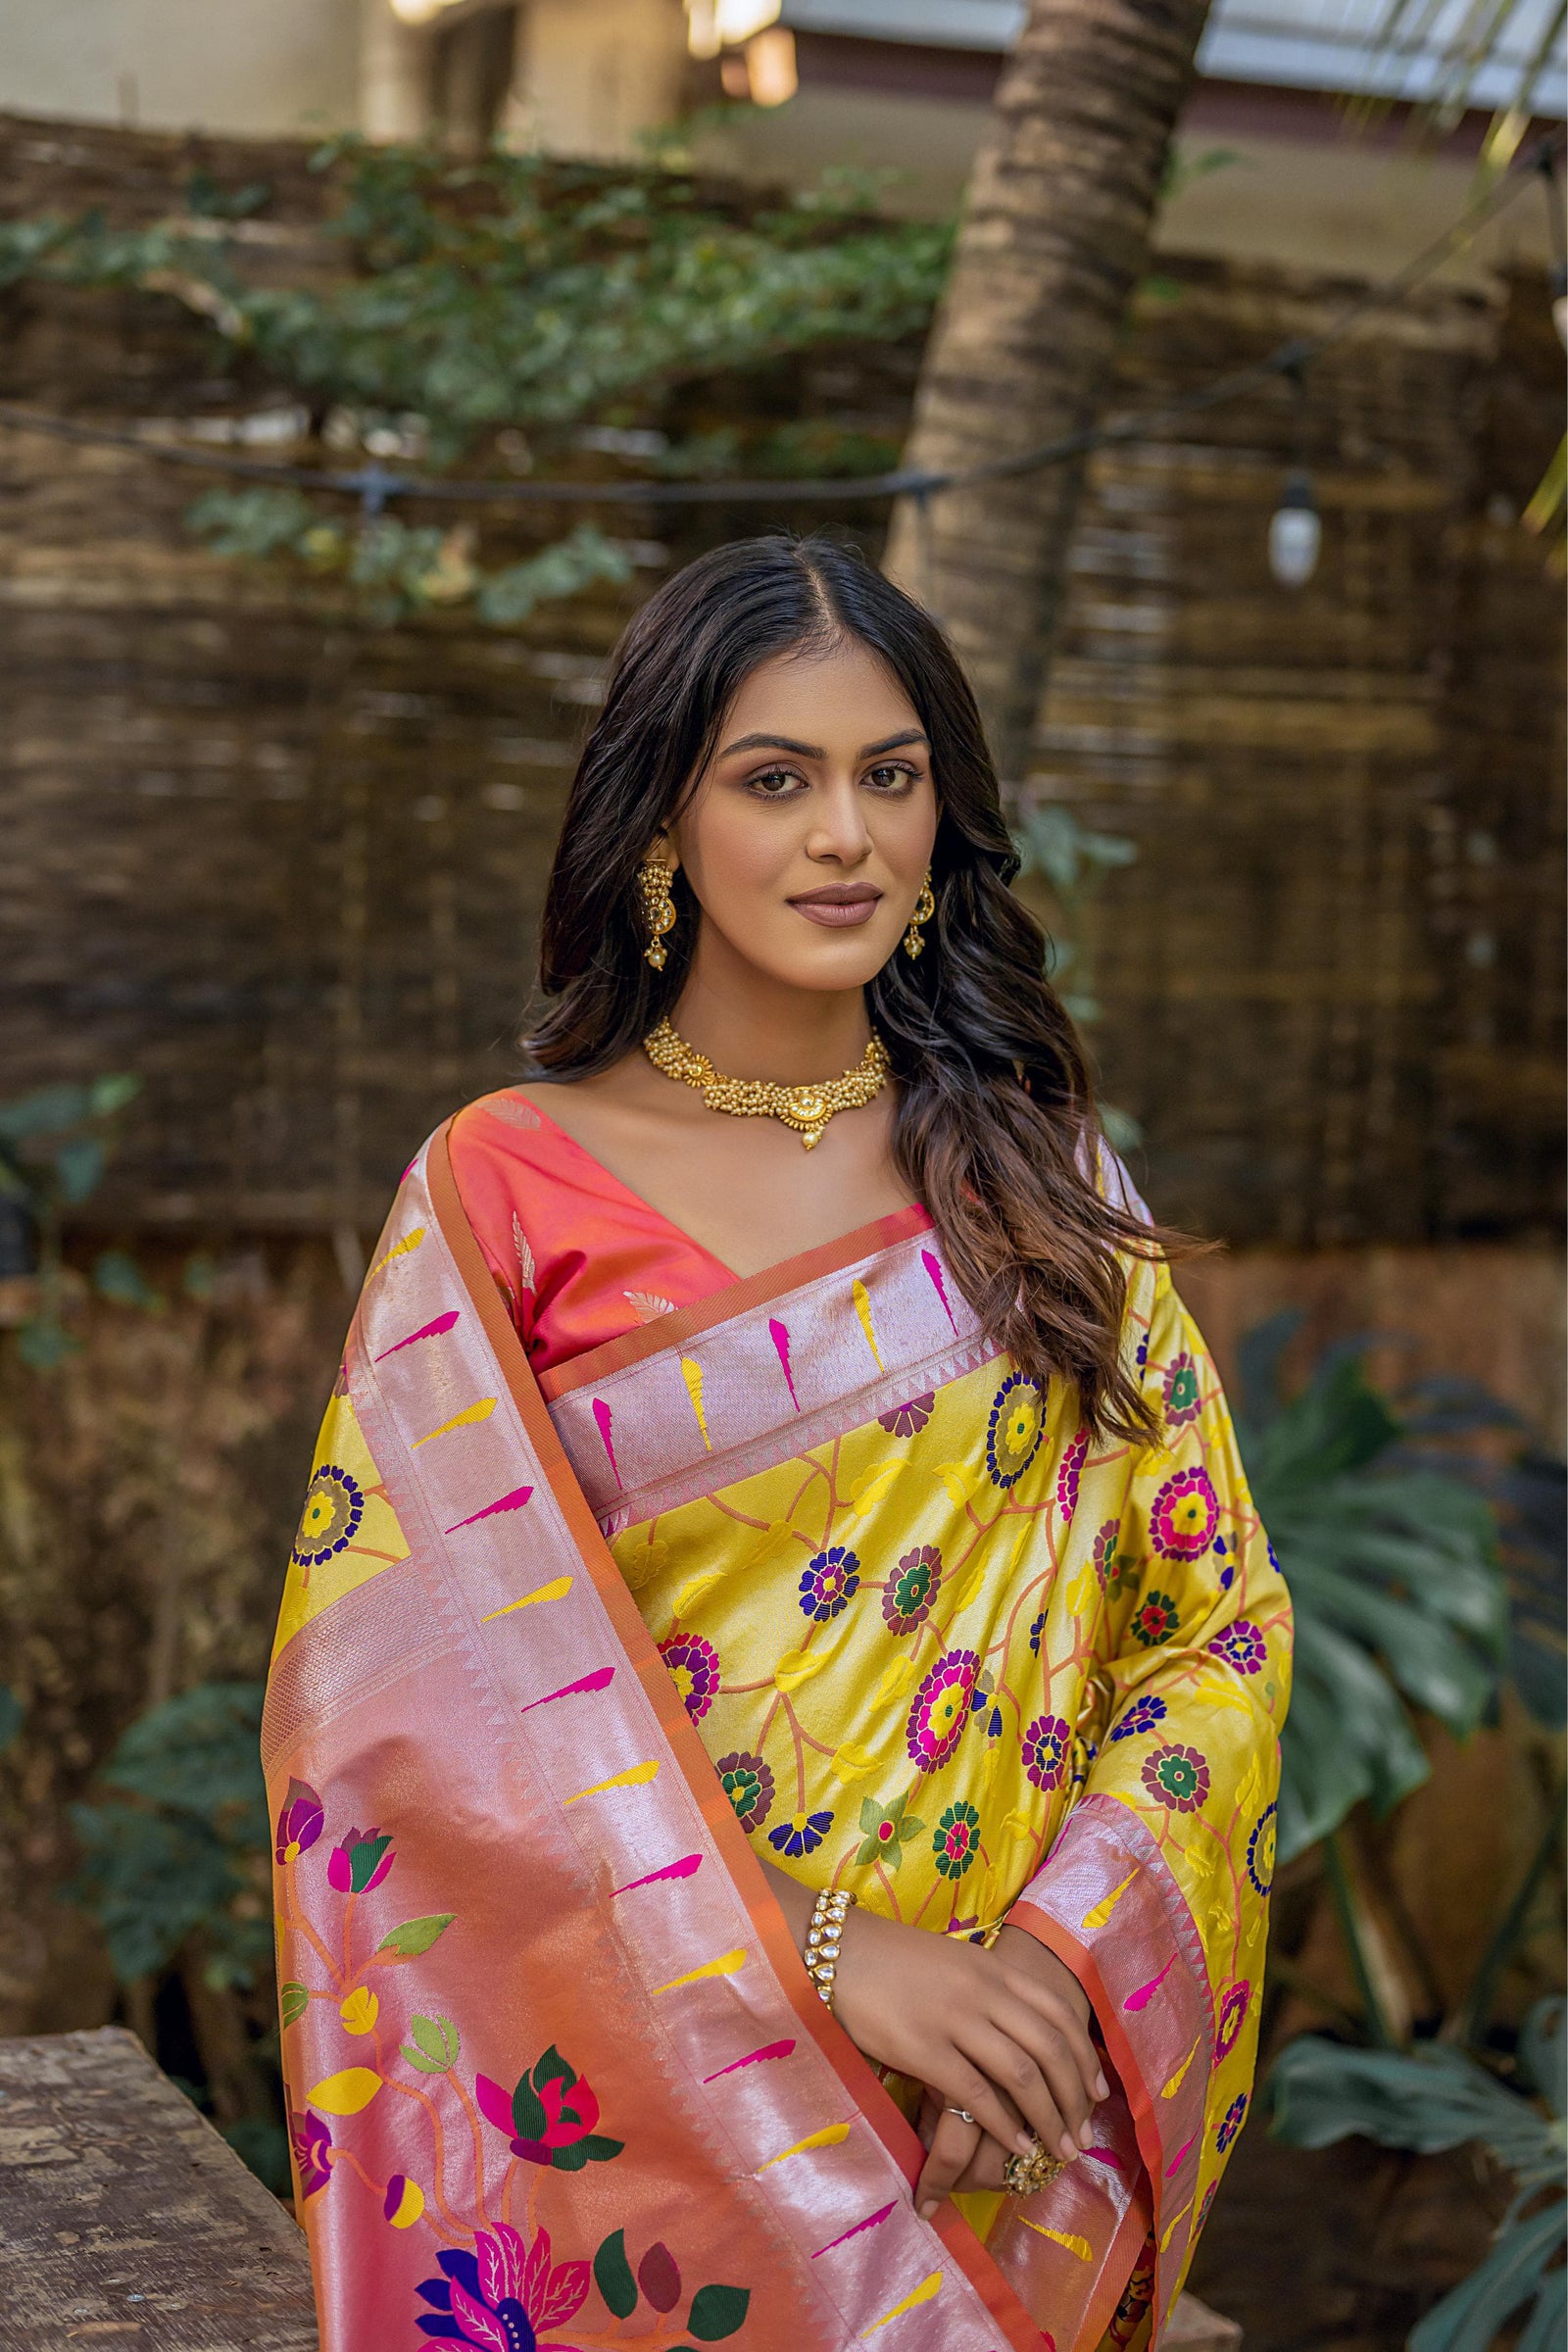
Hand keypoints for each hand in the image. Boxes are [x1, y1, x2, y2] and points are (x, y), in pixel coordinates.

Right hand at [831, 1910, 1107, 2220]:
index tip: (1099, 2090)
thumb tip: (1016, 2026)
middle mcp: (984, 1990)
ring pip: (1023, 2074)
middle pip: (1050, 2047)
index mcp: (993, 1966)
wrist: (836, 1949)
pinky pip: (978, 2094)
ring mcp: (956, 2019)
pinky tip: (1018, 2145)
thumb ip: (987, 1987)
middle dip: (1075, 2096)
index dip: (1085, 2056)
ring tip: (1060, 2149)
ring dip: (1050, 2117)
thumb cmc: (891, 1958)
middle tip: (1084, 2132)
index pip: (1058, 2012)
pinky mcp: (925, 2049)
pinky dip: (1006, 2125)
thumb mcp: (953, 1960)